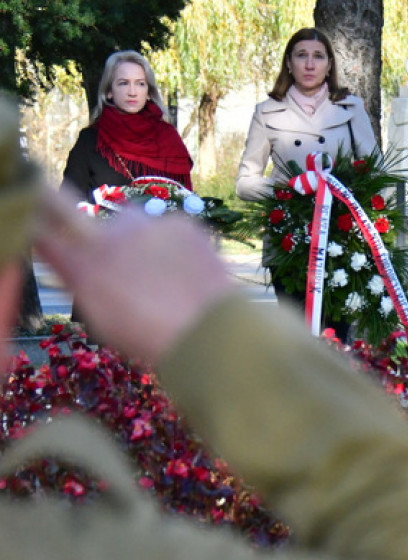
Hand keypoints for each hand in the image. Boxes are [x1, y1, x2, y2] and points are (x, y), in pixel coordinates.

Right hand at [34, 189, 236, 365]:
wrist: (206, 330)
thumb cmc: (148, 335)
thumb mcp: (100, 315)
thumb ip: (80, 279)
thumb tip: (68, 257)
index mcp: (81, 264)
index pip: (44, 228)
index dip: (44, 223)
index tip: (48, 226)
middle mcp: (106, 235)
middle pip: (87, 218)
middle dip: (98, 233)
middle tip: (121, 261)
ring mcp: (145, 224)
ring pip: (134, 223)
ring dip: (140, 240)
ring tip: (163, 275)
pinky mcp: (180, 222)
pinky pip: (169, 227)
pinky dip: (174, 243)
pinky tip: (186, 270)